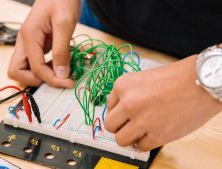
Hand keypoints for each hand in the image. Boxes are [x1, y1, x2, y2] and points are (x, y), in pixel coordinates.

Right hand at [8, 0, 79, 87]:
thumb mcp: (65, 24)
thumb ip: (62, 51)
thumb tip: (61, 75)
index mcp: (28, 36)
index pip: (35, 68)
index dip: (51, 79)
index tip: (68, 82)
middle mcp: (24, 41)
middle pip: (16, 72)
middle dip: (36, 80)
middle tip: (56, 79)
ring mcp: (28, 43)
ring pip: (23, 69)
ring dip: (40, 76)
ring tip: (60, 73)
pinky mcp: (36, 44)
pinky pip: (34, 63)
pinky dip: (45, 68)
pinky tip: (59, 64)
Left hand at [104, 55, 221, 150]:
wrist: (202, 82)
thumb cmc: (176, 78)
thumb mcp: (143, 78)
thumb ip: (127, 94)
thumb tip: (119, 110)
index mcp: (123, 85)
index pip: (108, 107)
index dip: (119, 111)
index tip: (128, 113)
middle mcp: (128, 103)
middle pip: (110, 125)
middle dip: (119, 126)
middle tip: (130, 125)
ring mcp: (141, 121)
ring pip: (121, 140)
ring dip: (129, 137)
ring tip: (140, 131)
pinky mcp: (157, 135)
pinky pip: (140, 147)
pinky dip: (145, 143)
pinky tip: (153, 134)